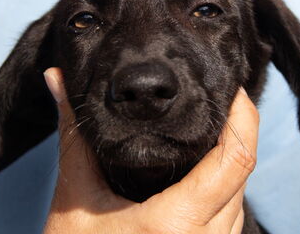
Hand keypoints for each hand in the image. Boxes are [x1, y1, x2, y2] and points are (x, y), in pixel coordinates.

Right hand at [43, 67, 258, 233]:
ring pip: (241, 196)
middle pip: (243, 172)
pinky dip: (226, 187)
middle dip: (239, 132)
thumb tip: (56, 79)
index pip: (235, 160)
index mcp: (176, 224)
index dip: (243, 118)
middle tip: (221, 102)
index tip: (233, 90)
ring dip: (232, 161)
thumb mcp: (75, 199)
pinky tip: (205, 171)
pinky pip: (232, 217)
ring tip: (213, 130)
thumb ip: (74, 136)